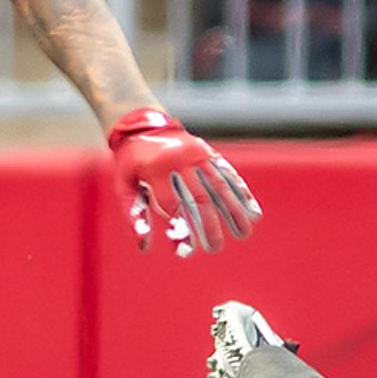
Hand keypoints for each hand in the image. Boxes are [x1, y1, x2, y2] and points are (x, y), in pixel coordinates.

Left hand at [106, 108, 259, 256]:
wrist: (142, 125)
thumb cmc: (130, 163)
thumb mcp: (123, 186)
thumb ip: (134, 215)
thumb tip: (146, 247)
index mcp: (156, 169)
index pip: (171, 205)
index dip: (180, 230)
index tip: (187, 252)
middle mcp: (180, 160)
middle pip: (199, 198)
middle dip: (210, 225)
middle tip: (216, 247)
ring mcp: (197, 154)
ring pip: (219, 186)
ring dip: (234, 211)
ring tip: (245, 233)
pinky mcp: (208, 153)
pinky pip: (227, 174)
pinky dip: (241, 192)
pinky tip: (252, 209)